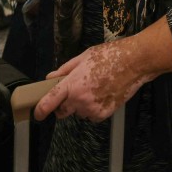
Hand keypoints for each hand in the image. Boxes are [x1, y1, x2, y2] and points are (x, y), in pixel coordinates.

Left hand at [34, 39, 154, 122]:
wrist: (134, 62)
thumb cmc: (109, 56)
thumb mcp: (83, 57)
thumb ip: (65, 70)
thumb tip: (51, 78)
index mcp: (72, 84)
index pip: (49, 102)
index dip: (40, 110)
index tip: (37, 114)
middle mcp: (80, 99)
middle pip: (62, 112)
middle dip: (63, 105)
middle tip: (72, 93)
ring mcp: (92, 108)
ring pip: (79, 113)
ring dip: (81, 105)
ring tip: (94, 89)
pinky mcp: (104, 114)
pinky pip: (92, 116)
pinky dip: (94, 109)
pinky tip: (102, 95)